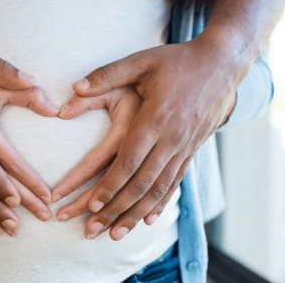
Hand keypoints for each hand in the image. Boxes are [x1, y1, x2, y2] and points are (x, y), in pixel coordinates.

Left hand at [58, 39, 236, 239]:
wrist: (221, 65)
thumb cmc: (178, 62)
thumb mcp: (141, 62)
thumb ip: (107, 75)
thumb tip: (74, 87)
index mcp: (154, 119)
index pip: (129, 161)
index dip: (109, 185)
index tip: (91, 205)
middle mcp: (170, 140)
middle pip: (141, 184)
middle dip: (116, 209)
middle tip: (93, 229)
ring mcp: (183, 148)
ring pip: (158, 190)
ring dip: (135, 214)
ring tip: (115, 234)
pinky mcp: (191, 151)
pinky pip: (174, 183)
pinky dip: (160, 204)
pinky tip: (148, 219)